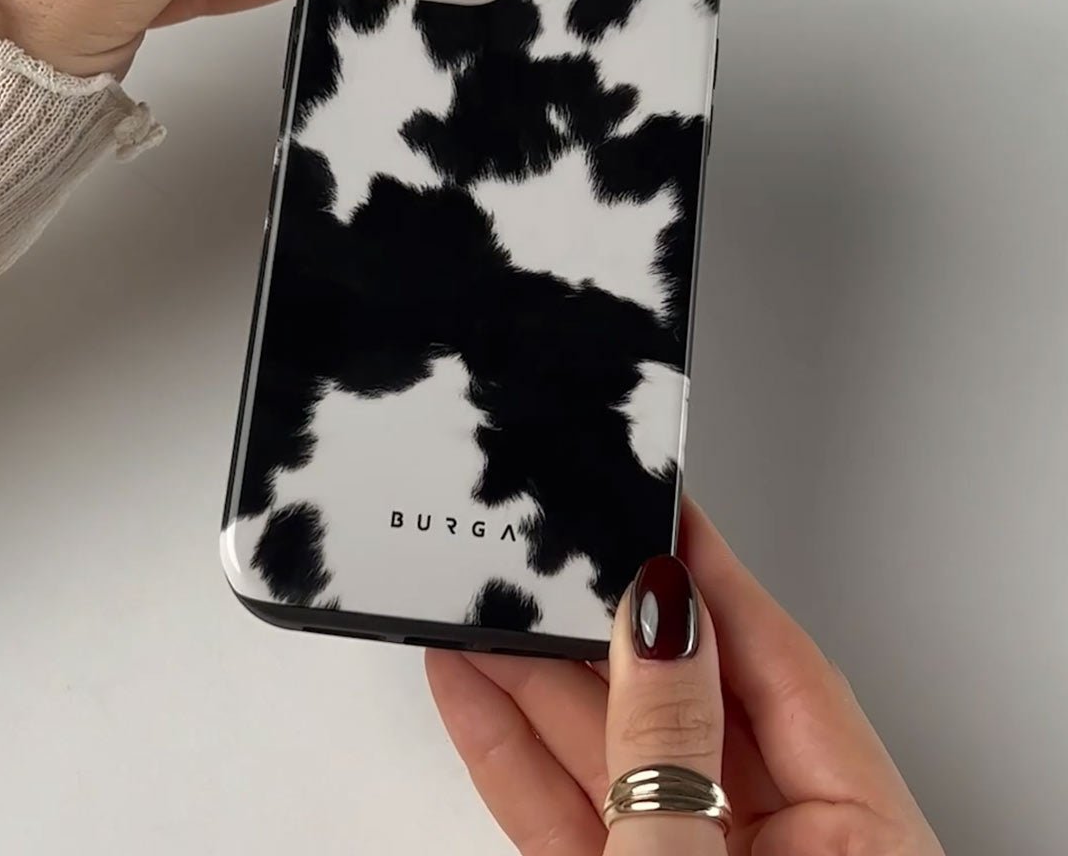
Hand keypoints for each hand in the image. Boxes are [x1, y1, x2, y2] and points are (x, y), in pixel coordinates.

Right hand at [427, 500, 945, 854]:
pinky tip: (465, 685)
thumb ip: (673, 748)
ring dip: (534, 678)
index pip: (783, 668)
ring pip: (609, 749)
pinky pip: (561, 806)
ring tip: (480, 603)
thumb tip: (658, 620)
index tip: (665, 505)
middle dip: (601, 623)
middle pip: (685, 697)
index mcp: (859, 842)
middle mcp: (781, 847)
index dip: (717, 577)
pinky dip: (508, 749)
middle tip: (555, 544)